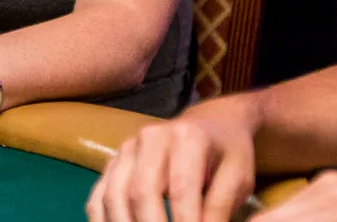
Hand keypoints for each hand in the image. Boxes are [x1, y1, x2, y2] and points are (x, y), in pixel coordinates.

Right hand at [87, 97, 259, 221]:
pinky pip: (99, 194)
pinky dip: (102, 219)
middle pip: (141, 191)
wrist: (210, 125)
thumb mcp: (237, 178)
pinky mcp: (113, 161)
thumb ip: (219, 207)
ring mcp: (127, 148)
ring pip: (114, 194)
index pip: (180, 190)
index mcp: (187, 137)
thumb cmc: (227, 154)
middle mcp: (150, 137)